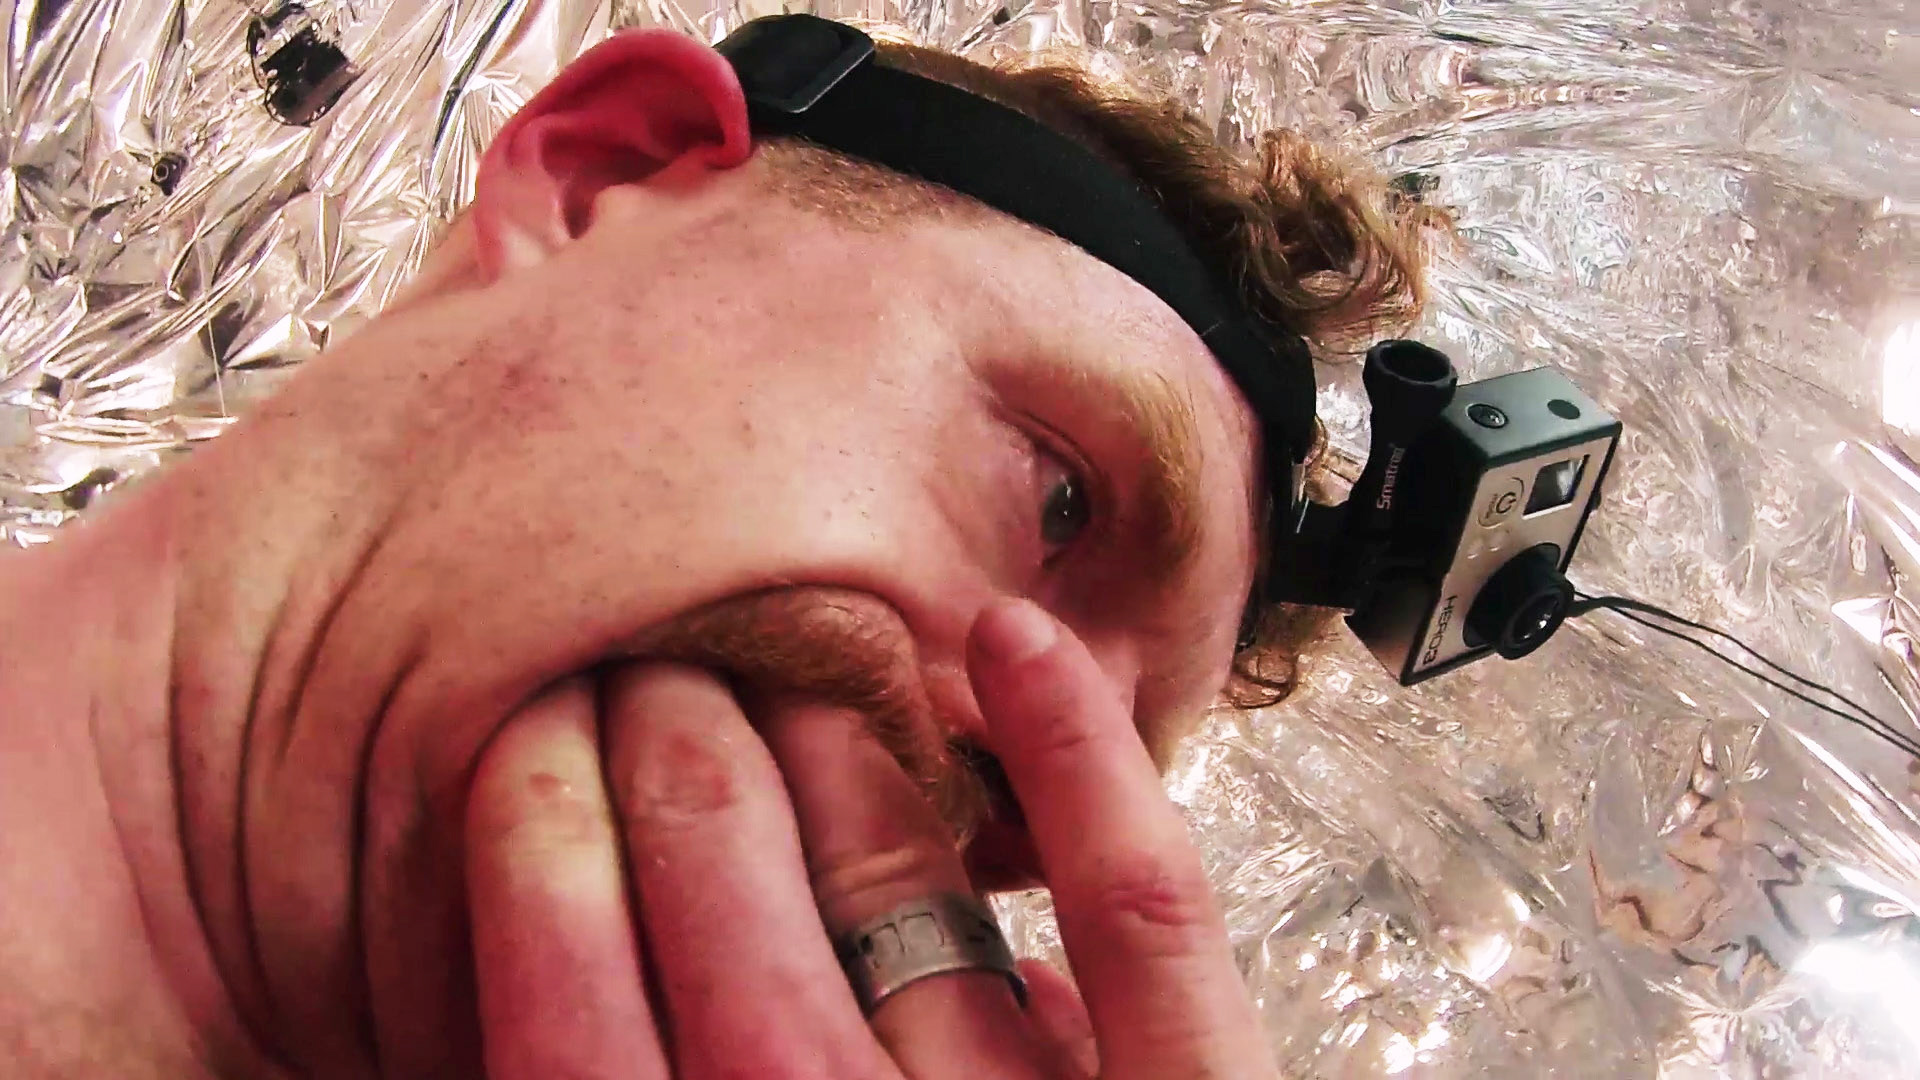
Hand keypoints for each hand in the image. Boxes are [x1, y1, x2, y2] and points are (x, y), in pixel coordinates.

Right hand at [461, 597, 1277, 1077]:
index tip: (523, 750)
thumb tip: (578, 995)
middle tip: (647, 675)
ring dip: (819, 749)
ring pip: (895, 899)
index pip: (570, 1026)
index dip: (533, 860)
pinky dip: (1085, 769)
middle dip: (666, 764)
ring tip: (764, 661)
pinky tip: (1015, 642)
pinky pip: (1141, 924)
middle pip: (723, 926)